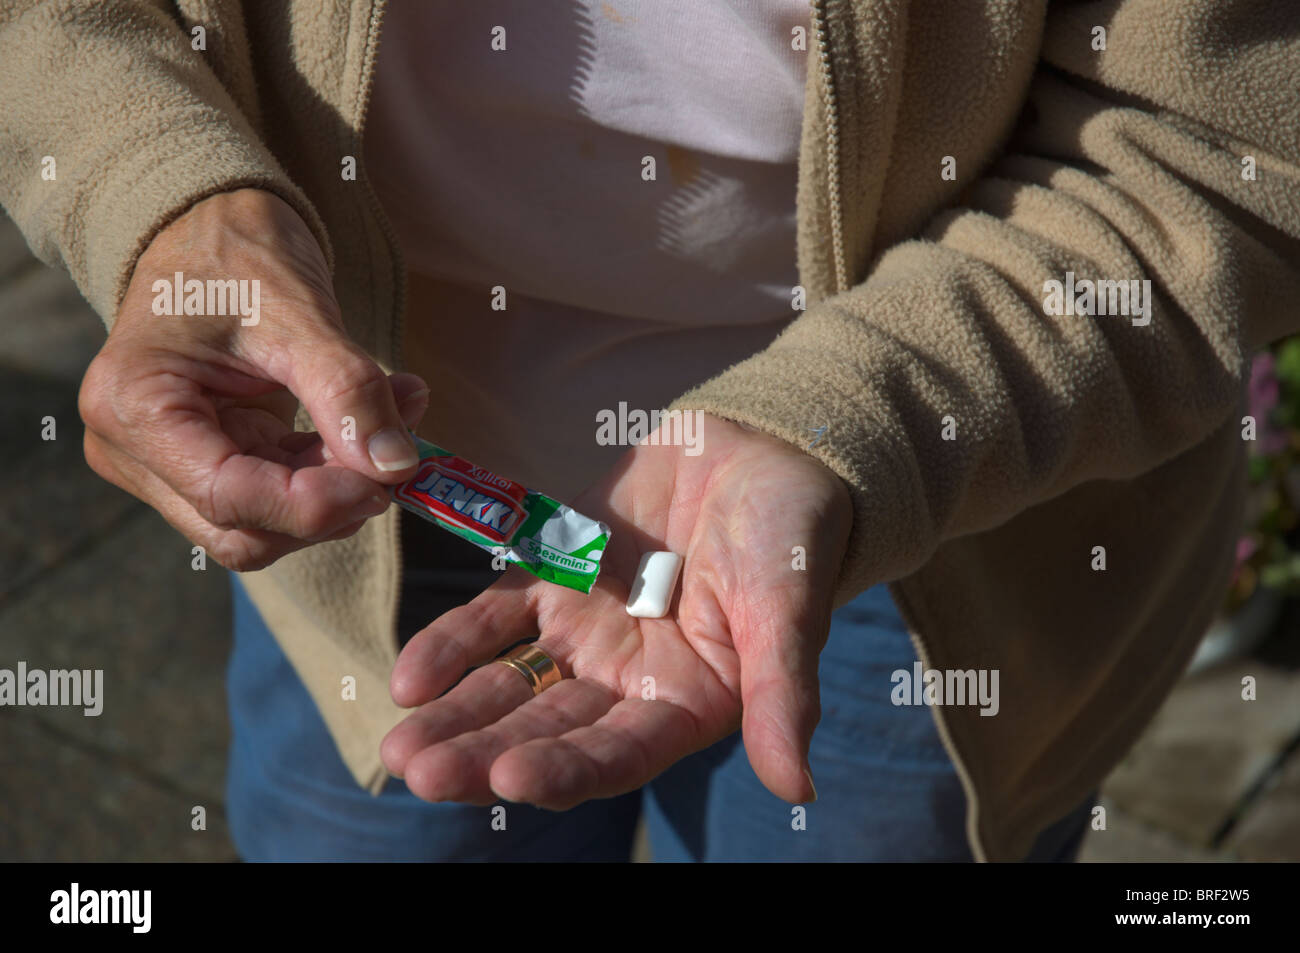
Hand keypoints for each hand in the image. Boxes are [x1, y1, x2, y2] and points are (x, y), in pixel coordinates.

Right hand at [79, 188, 428, 570]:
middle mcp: (134, 450)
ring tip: (395, 417)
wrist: (213, 226)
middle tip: (394, 455)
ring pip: (265, 525)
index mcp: (134, 407)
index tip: (386, 475)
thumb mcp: (299, 314)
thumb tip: (395, 466)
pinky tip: (377, 422)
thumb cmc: (237, 253)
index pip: (228, 498)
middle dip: (327, 504)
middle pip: (242, 529)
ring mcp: (168, 463)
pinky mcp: (208, 461)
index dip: (314, 503)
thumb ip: (349, 392)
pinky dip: (332, 471)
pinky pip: (277, 494)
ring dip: (337, 487)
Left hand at [382, 414, 852, 806]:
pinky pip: (495, 618)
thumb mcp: (788, 606)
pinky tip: (407, 677)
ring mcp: (585, 632)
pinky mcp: (554, 579)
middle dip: (483, 755)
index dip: (566, 769)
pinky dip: (452, 645)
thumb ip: (782, 692)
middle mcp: (628, 682)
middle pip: (547, 730)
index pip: (618, 753)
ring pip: (511, 685)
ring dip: (456, 715)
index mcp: (686, 703)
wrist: (763, 452)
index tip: (509, 780)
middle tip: (420, 773)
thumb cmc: (792, 535)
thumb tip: (797, 791)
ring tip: (398, 749)